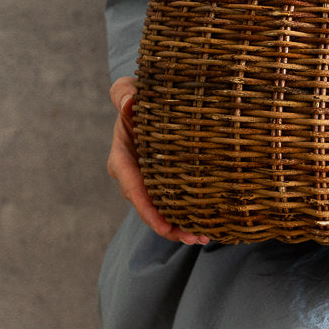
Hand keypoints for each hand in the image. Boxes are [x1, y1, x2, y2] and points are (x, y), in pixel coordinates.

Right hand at [107, 76, 209, 244]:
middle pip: (148, 207)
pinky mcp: (162, 182)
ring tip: (203, 238)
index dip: (147, 208)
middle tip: (193, 237)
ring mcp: (148, 181)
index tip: (162, 225)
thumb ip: (123, 94)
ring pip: (161, 211)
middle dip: (167, 226)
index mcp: (122, 157)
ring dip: (179, 228)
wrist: (145, 100)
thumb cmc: (136, 95)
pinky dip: (186, 216)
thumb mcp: (126, 90)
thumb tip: (129, 103)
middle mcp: (133, 175)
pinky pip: (172, 203)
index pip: (132, 187)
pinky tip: (205, 227)